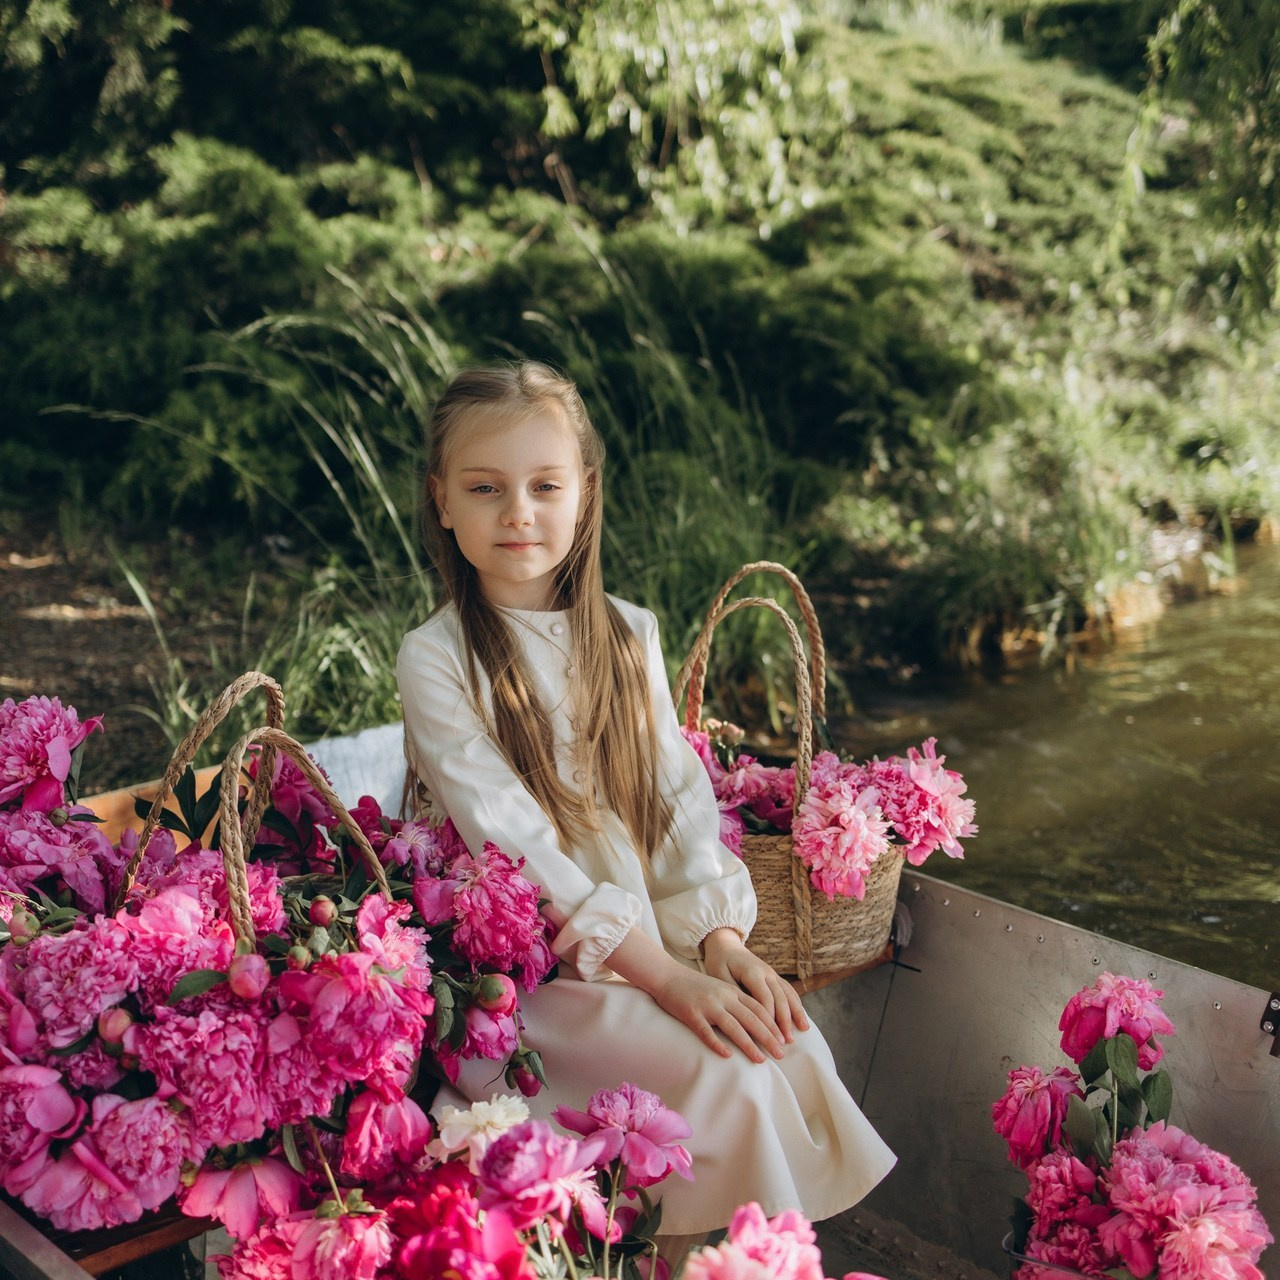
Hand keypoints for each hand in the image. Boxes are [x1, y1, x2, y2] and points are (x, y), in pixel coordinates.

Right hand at [605, 927, 786, 1062]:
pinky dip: (717, 1044)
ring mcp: (707, 1005)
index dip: (772, 1025)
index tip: (784, 1040)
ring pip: (733, 1027)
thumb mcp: (719, 989)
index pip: (758, 1009)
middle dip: (768, 1037)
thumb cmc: (694, 986)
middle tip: (781, 1054)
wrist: (667, 975)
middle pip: (751, 1019)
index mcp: (732, 991)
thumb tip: (754, 1022)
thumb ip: (735, 1002)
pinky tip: (727, 1056)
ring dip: (749, 1044)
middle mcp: (723, 997)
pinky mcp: (691, 1014)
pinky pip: (706, 1031)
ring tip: (760, 1059)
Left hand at [700, 927, 809, 1044]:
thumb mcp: (719, 976)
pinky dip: (797, 1005)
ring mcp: (772, 973)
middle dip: (785, 1021)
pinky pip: (789, 991)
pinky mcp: (774, 976)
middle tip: (786, 1042)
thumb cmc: (719, 962)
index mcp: (752, 972)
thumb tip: (744, 1016)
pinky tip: (801, 1019)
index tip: (769, 1036)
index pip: (765, 998)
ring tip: (802, 1031)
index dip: (769, 1018)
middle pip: (780, 998)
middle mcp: (766, 972)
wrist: (726, 944)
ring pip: (789, 994)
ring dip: (795, 1013)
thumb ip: (733, 994)